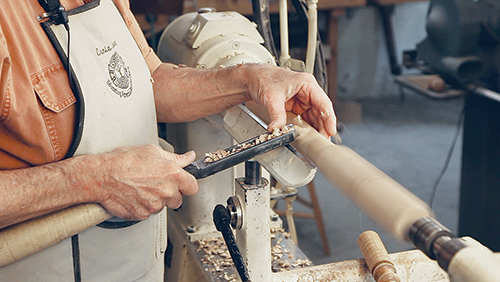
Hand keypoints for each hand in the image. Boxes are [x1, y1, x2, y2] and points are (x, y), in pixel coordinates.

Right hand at [83, 145, 197, 219]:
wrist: (102, 176)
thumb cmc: (124, 161)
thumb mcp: (153, 151)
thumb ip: (175, 158)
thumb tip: (188, 157)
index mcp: (173, 175)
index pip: (193, 187)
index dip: (187, 184)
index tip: (182, 183)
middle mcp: (166, 192)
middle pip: (178, 199)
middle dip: (170, 194)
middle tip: (156, 184)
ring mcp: (155, 205)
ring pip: (162, 206)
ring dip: (155, 200)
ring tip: (141, 187)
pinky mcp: (142, 215)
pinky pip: (147, 213)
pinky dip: (142, 206)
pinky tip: (134, 195)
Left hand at [244, 64, 336, 137]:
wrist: (252, 78)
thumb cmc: (263, 79)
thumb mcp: (271, 99)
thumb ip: (276, 116)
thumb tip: (277, 130)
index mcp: (306, 83)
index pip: (323, 102)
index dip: (329, 118)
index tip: (330, 130)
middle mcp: (307, 90)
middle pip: (321, 111)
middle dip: (323, 126)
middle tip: (324, 140)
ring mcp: (302, 98)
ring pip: (315, 115)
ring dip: (316, 127)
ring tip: (318, 140)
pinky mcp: (296, 105)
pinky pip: (306, 117)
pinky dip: (308, 126)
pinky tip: (309, 135)